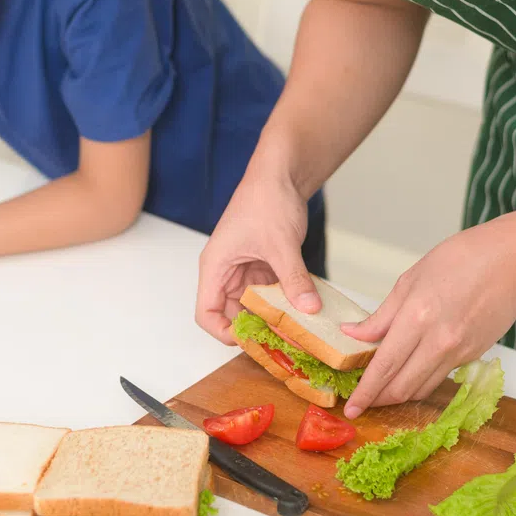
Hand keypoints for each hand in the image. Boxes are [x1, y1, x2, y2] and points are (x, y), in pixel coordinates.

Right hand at [196, 169, 319, 344]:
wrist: (281, 174)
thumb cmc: (266, 200)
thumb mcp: (281, 245)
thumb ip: (293, 279)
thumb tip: (308, 309)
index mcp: (216, 267)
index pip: (206, 313)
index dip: (224, 332)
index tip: (251, 340)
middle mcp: (226, 272)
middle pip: (230, 314)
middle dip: (254, 328)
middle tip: (282, 340)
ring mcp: (244, 270)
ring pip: (252, 305)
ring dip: (272, 316)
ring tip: (296, 327)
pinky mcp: (261, 266)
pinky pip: (269, 292)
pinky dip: (283, 301)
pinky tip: (302, 307)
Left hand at [340, 222, 515, 418]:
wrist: (510, 262)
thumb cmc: (459, 260)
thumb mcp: (410, 280)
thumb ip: (381, 316)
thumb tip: (352, 334)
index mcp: (417, 317)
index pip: (384, 366)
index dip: (366, 392)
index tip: (351, 408)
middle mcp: (438, 342)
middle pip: (403, 388)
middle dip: (379, 400)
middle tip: (362, 401)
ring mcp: (459, 352)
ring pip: (422, 388)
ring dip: (400, 394)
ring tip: (383, 389)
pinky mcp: (473, 356)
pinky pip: (440, 377)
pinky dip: (421, 380)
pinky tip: (411, 370)